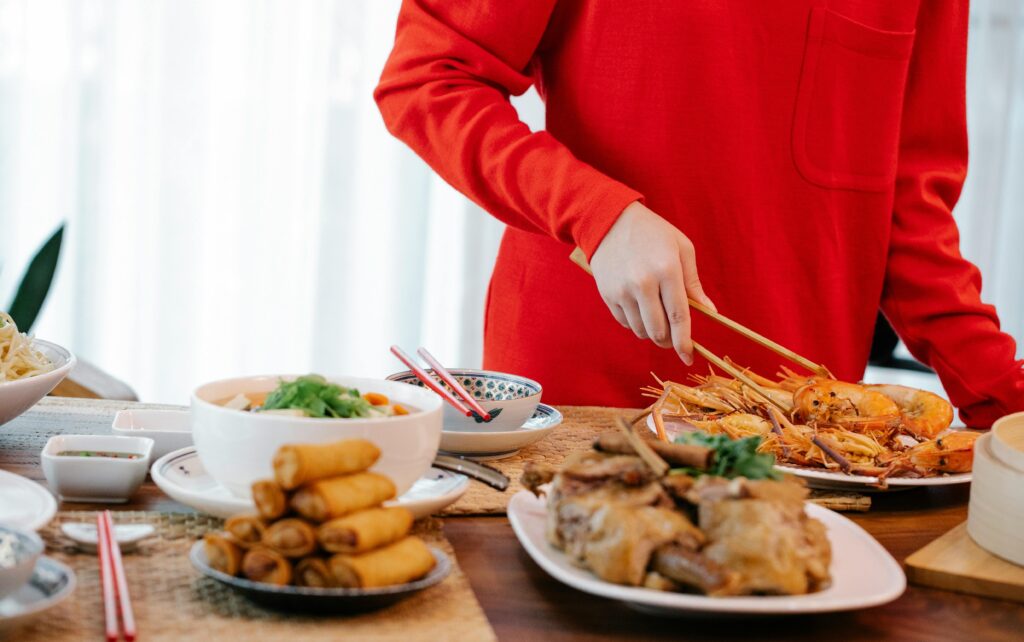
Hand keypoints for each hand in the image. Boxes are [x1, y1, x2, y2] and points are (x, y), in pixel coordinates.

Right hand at [590, 201, 714, 364]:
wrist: (610, 221)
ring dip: (652, 332)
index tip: (689, 356)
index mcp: (667, 270)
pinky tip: (640, 308)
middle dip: (669, 341)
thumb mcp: (681, 248)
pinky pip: (625, 323)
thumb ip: (693, 282)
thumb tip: (709, 311)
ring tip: (656, 316)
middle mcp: (643, 283)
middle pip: (659, 331)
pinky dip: (635, 323)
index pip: (679, 316)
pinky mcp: (608, 295)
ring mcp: (622, 291)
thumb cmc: (653, 232)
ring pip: (641, 331)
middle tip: (673, 338)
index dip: (685, 341)